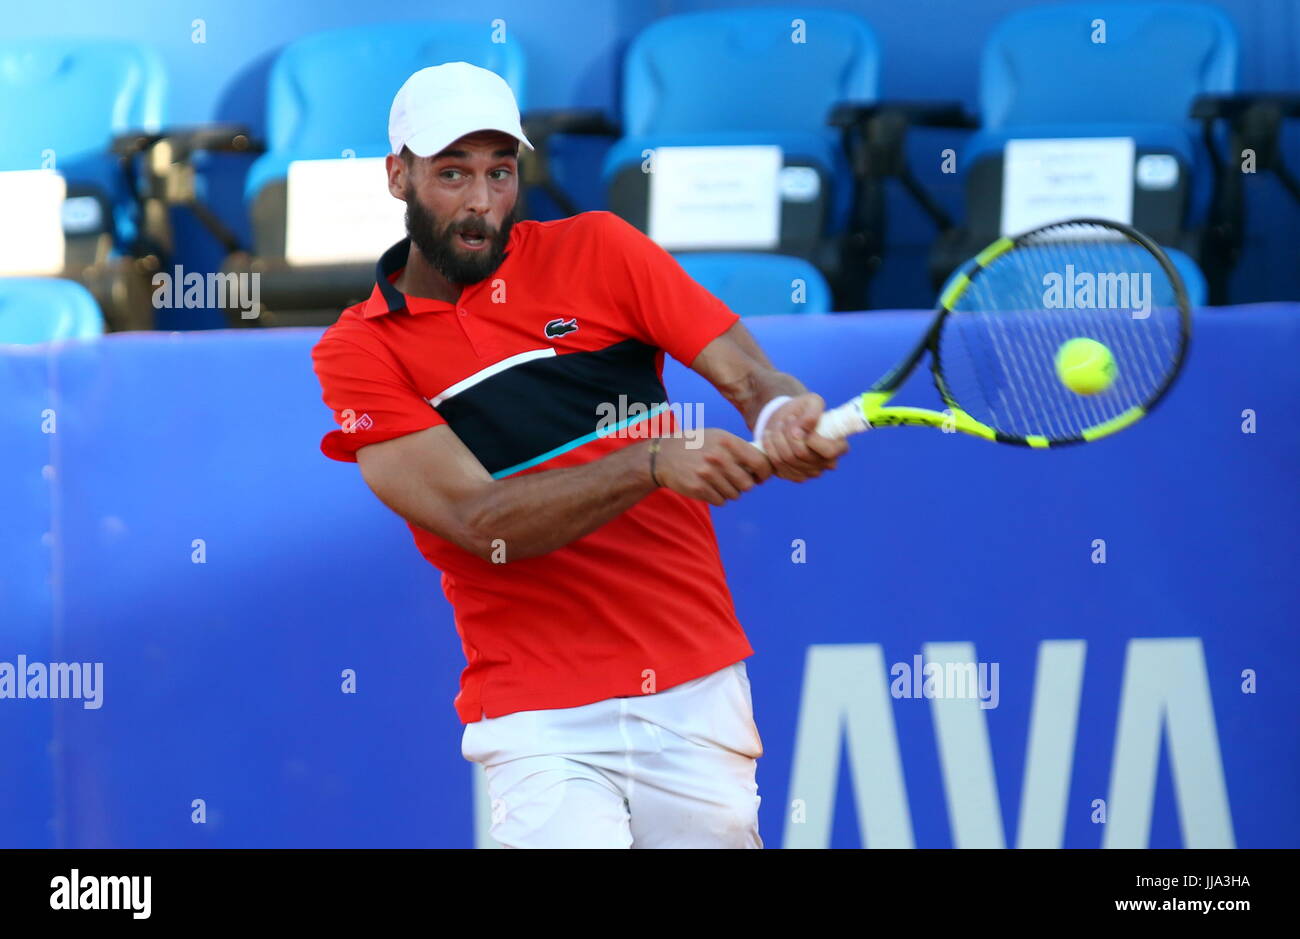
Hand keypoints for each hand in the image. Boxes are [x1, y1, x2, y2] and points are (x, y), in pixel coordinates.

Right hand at [652, 430, 772, 505]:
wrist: (664, 455)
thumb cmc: (697, 445)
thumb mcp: (718, 437)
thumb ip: (740, 448)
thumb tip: (765, 465)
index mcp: (727, 442)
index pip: (759, 462)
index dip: (764, 473)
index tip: (761, 477)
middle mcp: (719, 457)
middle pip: (748, 484)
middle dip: (744, 485)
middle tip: (735, 480)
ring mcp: (708, 474)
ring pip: (735, 495)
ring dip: (730, 492)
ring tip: (718, 481)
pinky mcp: (698, 488)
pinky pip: (721, 501)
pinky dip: (718, 497)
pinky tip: (709, 487)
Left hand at [759, 393, 848, 481]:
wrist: (787, 420)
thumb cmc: (804, 410)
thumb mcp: (811, 401)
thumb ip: (812, 412)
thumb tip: (804, 428)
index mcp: (839, 447)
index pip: (828, 451)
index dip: (810, 438)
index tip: (797, 420)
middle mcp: (827, 464)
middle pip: (801, 455)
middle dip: (787, 433)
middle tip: (785, 419)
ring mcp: (811, 473)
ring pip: (786, 460)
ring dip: (777, 439)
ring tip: (777, 425)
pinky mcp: (794, 476)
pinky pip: (778, 466)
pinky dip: (770, 449)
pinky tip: (770, 437)